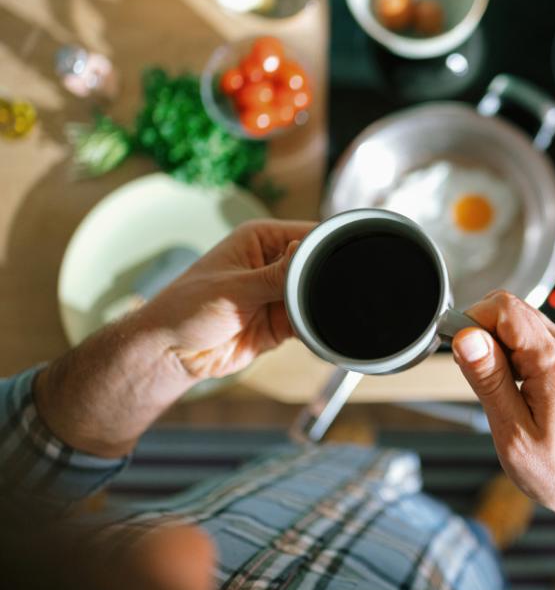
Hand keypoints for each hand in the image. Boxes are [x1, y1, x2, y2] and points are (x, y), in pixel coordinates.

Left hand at [35, 220, 313, 457]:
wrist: (171, 354)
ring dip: (321, 304)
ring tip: (326, 313)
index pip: (307, 235)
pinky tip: (321, 329)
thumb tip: (311, 253)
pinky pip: (309, 320)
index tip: (348, 260)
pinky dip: (316, 326)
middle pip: (318, 265)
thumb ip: (277, 275)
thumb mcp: (234, 288)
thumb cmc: (187, 309)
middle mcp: (275, 262)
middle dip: (328, 278)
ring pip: (316, 294)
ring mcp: (280, 293)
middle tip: (337, 293)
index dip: (329, 246)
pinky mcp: (283, 322)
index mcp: (262, 239)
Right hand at [451, 291, 554, 589]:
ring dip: (498, 345)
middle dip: (482, 333)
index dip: (472, 321)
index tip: (458, 349)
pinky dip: (514, 355)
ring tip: (498, 389)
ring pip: (522, 323)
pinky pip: (534, 340)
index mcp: (554, 363)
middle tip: (476, 375)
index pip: (504, 308)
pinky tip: (513, 389)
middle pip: (512, 310)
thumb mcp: (512, 432)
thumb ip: (489, 379)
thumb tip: (466, 338)